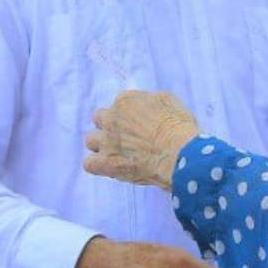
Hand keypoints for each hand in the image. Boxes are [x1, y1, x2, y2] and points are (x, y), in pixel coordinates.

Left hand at [84, 90, 199, 190]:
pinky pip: (89, 164)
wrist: (177, 152)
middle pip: (99, 118)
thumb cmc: (178, 126)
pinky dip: (97, 165)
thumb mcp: (167, 101)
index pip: (119, 104)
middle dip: (110, 126)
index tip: (140, 123)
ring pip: (90, 140)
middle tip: (127, 137)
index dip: (129, 114)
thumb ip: (149, 100)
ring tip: (118, 153)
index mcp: (125, 101)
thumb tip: (145, 105)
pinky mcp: (106, 163)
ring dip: (101, 145)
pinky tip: (110, 166)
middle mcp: (111, 118)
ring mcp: (106, 141)